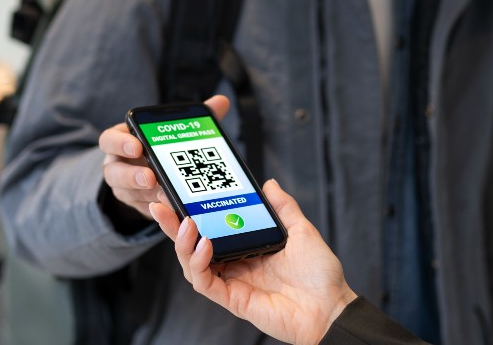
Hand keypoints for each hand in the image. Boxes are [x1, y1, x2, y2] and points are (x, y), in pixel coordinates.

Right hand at [99, 95, 230, 219]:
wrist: (151, 171)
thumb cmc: (159, 145)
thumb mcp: (172, 132)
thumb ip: (193, 119)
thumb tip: (221, 101)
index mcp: (122, 140)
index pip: (110, 140)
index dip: (120, 143)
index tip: (137, 146)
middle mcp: (117, 165)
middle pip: (113, 172)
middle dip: (132, 176)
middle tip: (151, 177)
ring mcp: (124, 187)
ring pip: (128, 194)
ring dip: (148, 195)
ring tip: (166, 195)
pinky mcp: (136, 205)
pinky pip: (143, 209)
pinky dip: (158, 208)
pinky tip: (173, 207)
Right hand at [149, 179, 356, 344]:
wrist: (331, 308)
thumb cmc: (321, 275)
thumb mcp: (302, 231)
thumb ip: (284, 208)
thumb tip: (269, 184)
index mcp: (248, 247)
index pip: (213, 228)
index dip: (194, 212)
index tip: (180, 192)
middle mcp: (236, 264)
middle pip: (194, 245)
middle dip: (173, 225)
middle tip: (161, 204)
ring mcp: (232, 282)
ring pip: (192, 264)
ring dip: (183, 243)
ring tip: (186, 223)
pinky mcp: (233, 300)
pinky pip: (205, 283)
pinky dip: (199, 264)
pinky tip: (204, 245)